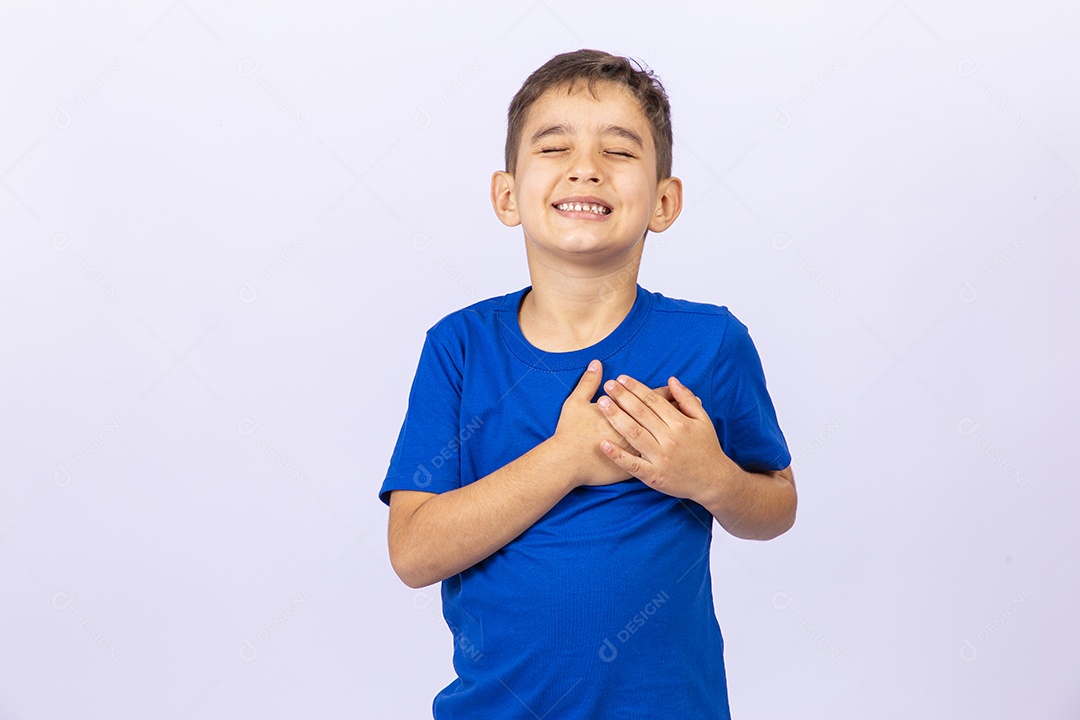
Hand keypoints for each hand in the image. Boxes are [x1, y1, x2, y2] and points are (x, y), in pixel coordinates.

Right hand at [551, 360, 677, 487]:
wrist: (565, 464)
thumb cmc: (570, 433)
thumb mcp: (576, 403)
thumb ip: (588, 383)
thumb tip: (597, 364)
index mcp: (626, 414)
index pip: (651, 400)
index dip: (663, 393)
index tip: (672, 387)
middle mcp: (636, 432)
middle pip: (662, 417)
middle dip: (675, 408)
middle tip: (688, 401)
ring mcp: (636, 451)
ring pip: (664, 438)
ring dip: (676, 430)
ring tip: (687, 422)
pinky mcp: (633, 468)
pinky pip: (655, 459)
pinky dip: (665, 452)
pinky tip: (672, 449)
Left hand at [596, 373, 736, 500]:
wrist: (713, 480)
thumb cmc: (707, 448)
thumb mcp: (703, 420)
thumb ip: (687, 399)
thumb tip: (672, 380)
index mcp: (680, 424)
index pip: (653, 401)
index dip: (636, 388)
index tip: (621, 378)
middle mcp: (669, 439)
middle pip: (641, 414)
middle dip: (622, 397)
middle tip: (607, 386)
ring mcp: (660, 458)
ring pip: (634, 434)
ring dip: (616, 417)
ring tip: (601, 404)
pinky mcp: (654, 476)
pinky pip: (632, 464)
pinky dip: (617, 454)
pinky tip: (603, 444)